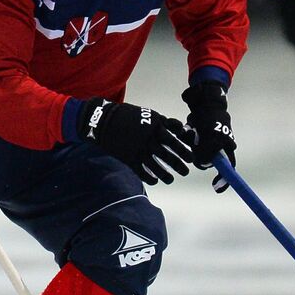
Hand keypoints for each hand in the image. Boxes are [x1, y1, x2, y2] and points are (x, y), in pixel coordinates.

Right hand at [78, 98, 192, 184]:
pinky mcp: (128, 159)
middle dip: (179, 165)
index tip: (190, 158)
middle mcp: (148, 140)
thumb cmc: (129, 116)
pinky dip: (150, 178)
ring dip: (166, 175)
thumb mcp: (148, 114)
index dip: (183, 151)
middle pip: (167, 156)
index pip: (174, 141)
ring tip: (172, 180)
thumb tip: (180, 130)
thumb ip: (165, 123)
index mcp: (154, 127)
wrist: (104, 121)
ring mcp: (138, 150)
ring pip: (155, 166)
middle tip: (186, 172)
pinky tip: (156, 181)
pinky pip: (141, 172)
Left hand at [181, 82, 236, 192]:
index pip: (228, 168)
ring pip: (194, 151)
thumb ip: (209, 151)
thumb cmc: (212, 118)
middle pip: (206, 160)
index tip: (216, 188)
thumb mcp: (213, 137)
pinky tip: (185, 126)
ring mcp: (206, 142)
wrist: (204, 101)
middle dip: (198, 152)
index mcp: (226, 148)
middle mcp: (217, 147)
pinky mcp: (195, 136)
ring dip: (191, 141)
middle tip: (196, 139)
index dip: (224, 180)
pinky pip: (187, 141)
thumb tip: (203, 164)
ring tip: (191, 130)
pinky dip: (185, 135)